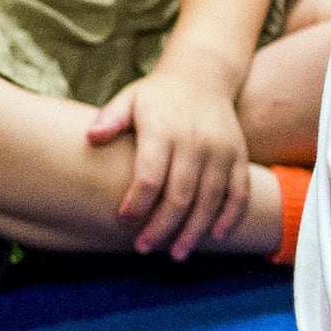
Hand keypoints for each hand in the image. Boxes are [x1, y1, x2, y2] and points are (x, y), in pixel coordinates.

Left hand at [86, 63, 253, 258]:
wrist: (203, 76)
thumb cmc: (157, 96)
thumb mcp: (130, 98)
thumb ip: (111, 118)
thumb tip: (90, 137)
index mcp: (163, 130)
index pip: (150, 176)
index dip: (137, 203)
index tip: (124, 221)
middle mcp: (195, 142)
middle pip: (180, 195)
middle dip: (162, 227)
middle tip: (145, 248)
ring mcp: (220, 151)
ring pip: (210, 200)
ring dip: (194, 231)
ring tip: (177, 254)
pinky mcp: (239, 156)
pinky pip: (239, 192)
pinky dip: (231, 217)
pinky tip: (216, 237)